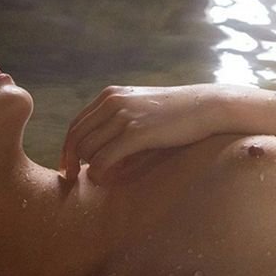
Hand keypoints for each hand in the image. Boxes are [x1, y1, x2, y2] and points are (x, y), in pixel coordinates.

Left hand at [60, 84, 221, 183]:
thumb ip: (118, 122)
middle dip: (71, 161)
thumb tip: (99, 152)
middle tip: (74, 179)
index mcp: (110, 95)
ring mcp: (123, 116)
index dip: (68, 149)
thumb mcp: (141, 108)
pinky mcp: (136, 133)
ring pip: (87, 150)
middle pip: (76, 138)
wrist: (207, 107)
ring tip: (102, 177)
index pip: (76, 125)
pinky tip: (107, 179)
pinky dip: (100, 173)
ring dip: (90, 168)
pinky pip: (103, 159)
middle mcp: (112, 102)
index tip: (68, 167)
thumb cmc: (176, 114)